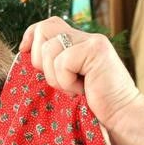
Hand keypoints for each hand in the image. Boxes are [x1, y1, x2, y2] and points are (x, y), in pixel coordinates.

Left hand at [19, 17, 143, 144]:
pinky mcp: (96, 50)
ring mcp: (92, 42)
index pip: (46, 25)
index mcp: (77, 43)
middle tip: (58, 82)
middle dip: (39, 60)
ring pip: (50, 49)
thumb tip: (24, 55)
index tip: (24, 53)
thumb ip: (51, 66)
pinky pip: (63, 61)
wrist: (119, 120)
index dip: (30, 35)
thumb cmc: (91, 109)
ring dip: (55, 77)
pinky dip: (66, 81)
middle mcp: (85, 38)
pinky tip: (81, 90)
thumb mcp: (64, 84)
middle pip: (43, 30)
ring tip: (73, 89)